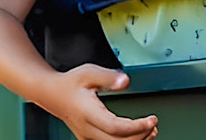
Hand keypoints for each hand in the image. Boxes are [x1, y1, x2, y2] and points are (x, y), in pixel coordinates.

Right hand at [40, 64, 158, 139]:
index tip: (151, 120)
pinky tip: (137, 135)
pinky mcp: (90, 138)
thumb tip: (125, 81)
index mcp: (88, 112)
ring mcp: (88, 136)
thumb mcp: (89, 72)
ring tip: (150, 130)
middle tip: (153, 123)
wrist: (52, 94)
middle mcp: (88, 128)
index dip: (137, 127)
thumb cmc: (70, 84)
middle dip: (140, 136)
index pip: (115, 127)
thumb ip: (108, 76)